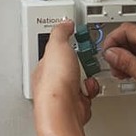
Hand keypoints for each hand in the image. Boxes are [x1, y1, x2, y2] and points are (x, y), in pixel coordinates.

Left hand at [32, 21, 99, 135]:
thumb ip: (61, 32)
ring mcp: (65, 95)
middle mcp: (53, 82)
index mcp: (44, 67)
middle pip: (69, 65)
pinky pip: (88, 93)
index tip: (76, 36)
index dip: (66, 42)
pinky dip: (91, 90)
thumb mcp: (57, 45)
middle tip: (84, 57)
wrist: (63, 112)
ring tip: (87, 75)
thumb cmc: (54, 83)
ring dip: (86, 77)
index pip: (55, 50)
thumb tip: (65, 23)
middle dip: (79, 61)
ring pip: (80, 80)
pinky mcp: (77, 105)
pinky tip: (88, 89)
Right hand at [102, 24, 135, 107]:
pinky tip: (133, 70)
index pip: (124, 30)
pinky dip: (135, 58)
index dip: (111, 42)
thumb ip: (125, 62)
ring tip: (123, 72)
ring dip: (126, 56)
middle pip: (129, 35)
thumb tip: (110, 54)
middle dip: (118, 51)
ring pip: (135, 42)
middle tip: (115, 67)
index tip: (107, 55)